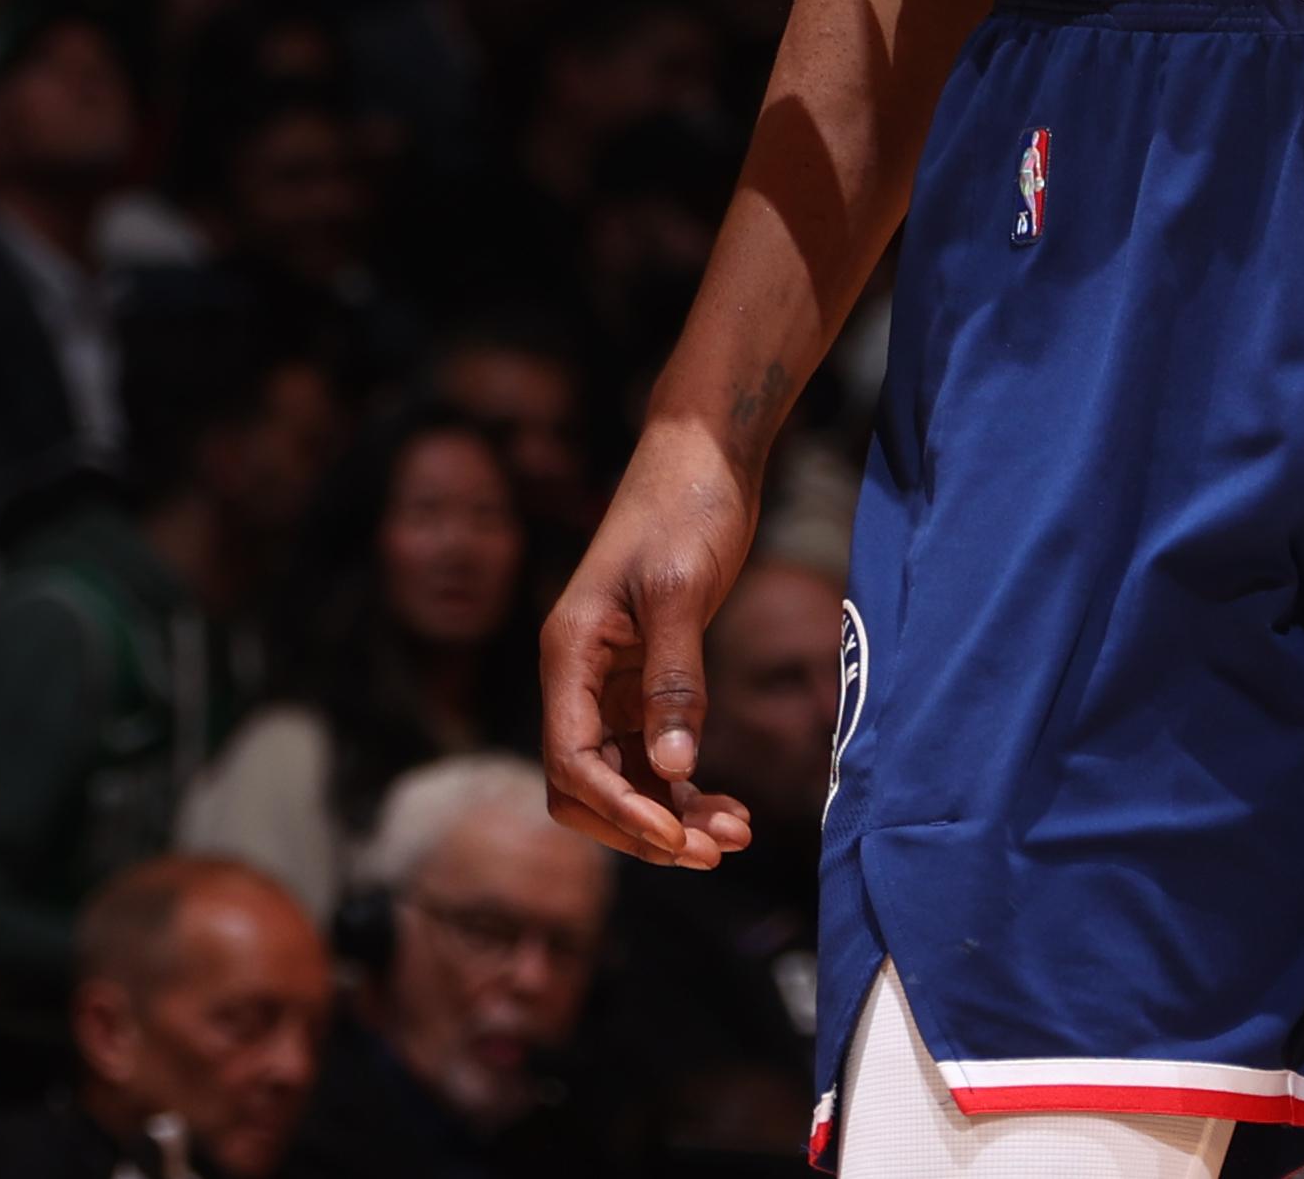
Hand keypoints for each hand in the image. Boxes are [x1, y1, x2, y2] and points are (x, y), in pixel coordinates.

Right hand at [537, 428, 765, 868]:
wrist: (704, 454)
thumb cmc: (685, 507)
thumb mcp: (679, 592)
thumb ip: (674, 681)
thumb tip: (673, 770)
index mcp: (568, 653)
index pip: (570, 761)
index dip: (619, 811)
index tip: (677, 838)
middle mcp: (578, 675)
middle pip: (585, 786)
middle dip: (643, 827)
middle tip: (714, 849)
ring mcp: (609, 680)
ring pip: (624, 778)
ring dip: (671, 815)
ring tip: (736, 834)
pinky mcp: (644, 677)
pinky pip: (651, 754)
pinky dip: (683, 787)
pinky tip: (728, 806)